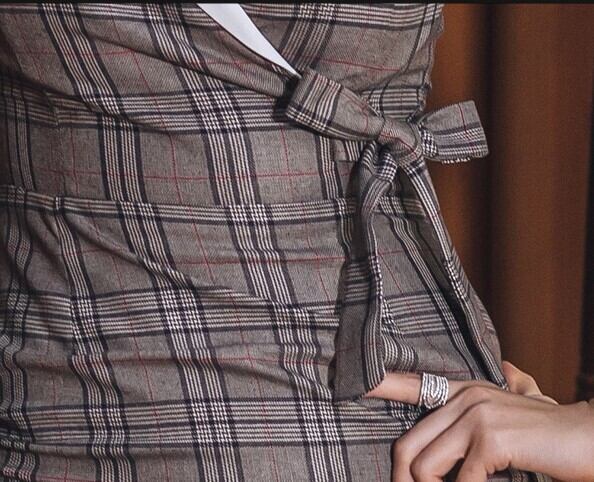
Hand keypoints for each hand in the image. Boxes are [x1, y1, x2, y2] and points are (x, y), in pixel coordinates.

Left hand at [363, 363, 593, 481]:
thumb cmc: (552, 431)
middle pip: (408, 445)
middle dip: (403, 479)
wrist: (591, 438)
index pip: (411, 385)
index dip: (380, 385)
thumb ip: (509, 391)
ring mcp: (476, 416)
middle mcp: (464, 398)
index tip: (356, 384)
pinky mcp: (491, 440)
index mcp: (464, 391)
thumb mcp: (521, 407)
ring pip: (424, 467)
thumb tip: (508, 373)